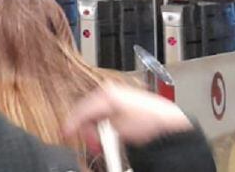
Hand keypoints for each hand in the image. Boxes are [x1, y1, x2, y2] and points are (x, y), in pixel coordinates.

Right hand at [63, 83, 191, 151]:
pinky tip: (108, 135)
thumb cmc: (148, 121)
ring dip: (95, 129)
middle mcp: (110, 92)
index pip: (80, 109)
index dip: (71, 124)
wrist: (168, 125)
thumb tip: (86, 130)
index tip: (65, 133)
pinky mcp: (124, 104)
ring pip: (96, 114)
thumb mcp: (116, 127)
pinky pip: (106, 114)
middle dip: (86, 129)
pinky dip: (104, 125)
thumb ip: (95, 126)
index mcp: (105, 93)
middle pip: (87, 111)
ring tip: (100, 142)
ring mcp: (117, 97)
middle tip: (90, 143)